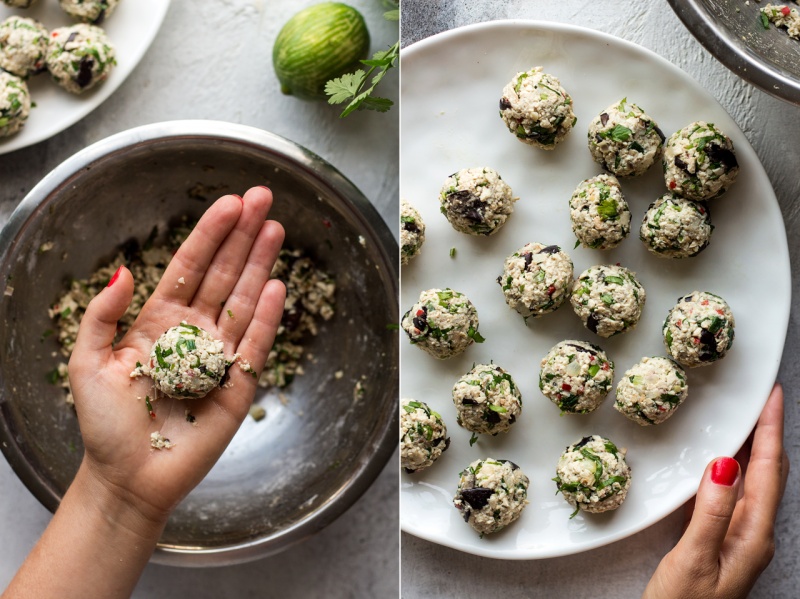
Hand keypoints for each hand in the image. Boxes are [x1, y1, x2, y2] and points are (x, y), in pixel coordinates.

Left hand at [68, 186, 285, 523]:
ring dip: (260, 265)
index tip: (229, 203)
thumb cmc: (105, 426)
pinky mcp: (238, 385)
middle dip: (242, 236)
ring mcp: (219, 357)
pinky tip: (276, 285)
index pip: (189, 267)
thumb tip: (122, 271)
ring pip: (244, 301)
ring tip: (275, 228)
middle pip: (224, 275)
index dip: (209, 234)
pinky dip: (266, 317)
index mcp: (159, 322)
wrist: (128, 479)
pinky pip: (254, 345)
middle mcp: (194, 333)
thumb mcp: (87, 363)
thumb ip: (102, 315)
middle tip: (262, 198)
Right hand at [643, 383, 788, 598]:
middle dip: (770, 433)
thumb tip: (725, 464)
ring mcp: (741, 540)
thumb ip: (711, 512)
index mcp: (752, 536)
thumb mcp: (693, 559)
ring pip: (757, 483)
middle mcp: (753, 535)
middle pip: (771, 474)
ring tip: (750, 420)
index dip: (771, 431)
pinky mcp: (724, 542)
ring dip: (757, 448)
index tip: (772, 397)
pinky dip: (739, 468)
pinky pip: (740, 495)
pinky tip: (726, 462)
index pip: (768, 472)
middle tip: (763, 400)